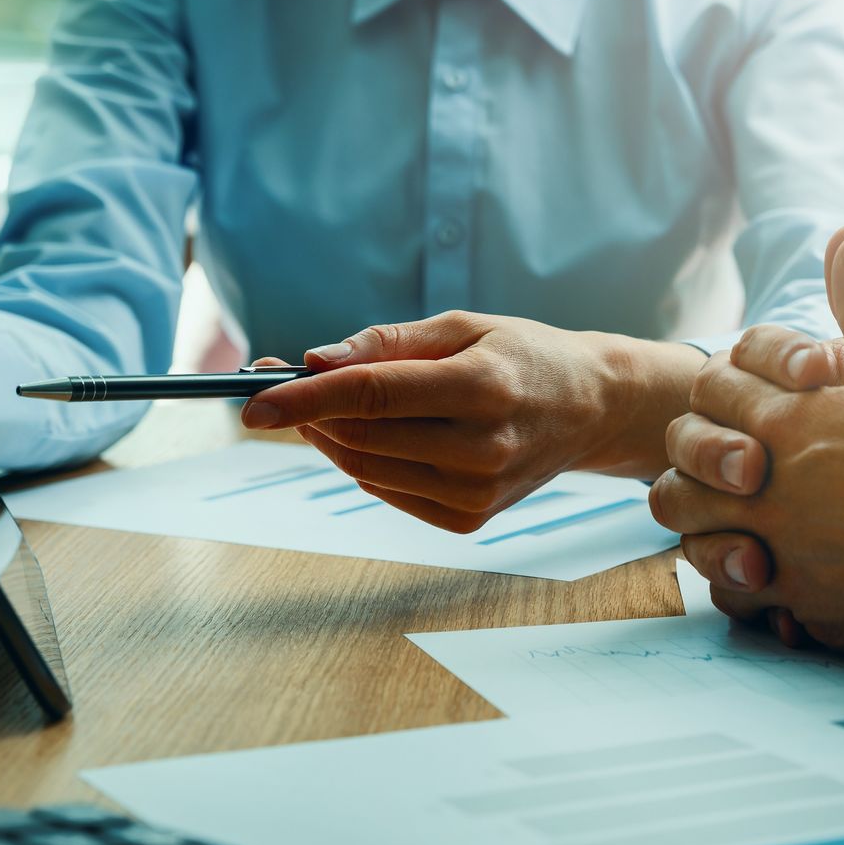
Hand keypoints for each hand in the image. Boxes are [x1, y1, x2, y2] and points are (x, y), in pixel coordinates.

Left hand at [240, 311, 703, 532]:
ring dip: (332, 439)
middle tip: (281, 387)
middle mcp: (483, 446)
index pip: (372, 395)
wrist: (590, 408)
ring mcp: (479, 490)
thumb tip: (314, 361)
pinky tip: (382, 437)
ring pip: (367, 469)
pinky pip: (388, 491)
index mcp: (483, 386)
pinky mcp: (472, 518)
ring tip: (333, 407)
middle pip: (362, 436)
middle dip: (310, 414)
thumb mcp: (461, 326)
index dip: (305, 397)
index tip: (253, 398)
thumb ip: (385, 343)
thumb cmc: (521, 355)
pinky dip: (367, 464)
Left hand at [648, 227, 843, 673]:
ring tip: (746, 517)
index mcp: (792, 420)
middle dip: (700, 452)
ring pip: (693, 535)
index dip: (734, 382)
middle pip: (681, 461)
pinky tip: (775, 576)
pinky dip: (744, 589)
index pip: (714, 386)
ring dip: (707, 523)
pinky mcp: (807, 609)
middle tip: (743, 457)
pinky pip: (738, 602)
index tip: (775, 394)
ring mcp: (782, 552)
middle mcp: (770, 488)